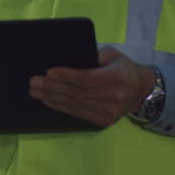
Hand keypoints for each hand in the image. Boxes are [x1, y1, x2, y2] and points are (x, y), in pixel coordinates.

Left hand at [28, 46, 154, 127]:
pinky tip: (48, 100)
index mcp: (116, 77)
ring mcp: (109, 112)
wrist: (141, 91)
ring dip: (52, 98)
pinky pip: (78, 113)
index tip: (49, 72)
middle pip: (77, 93)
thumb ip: (94, 55)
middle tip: (34, 82)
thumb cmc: (123, 68)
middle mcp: (113, 97)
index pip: (87, 79)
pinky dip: (61, 107)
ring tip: (35, 91)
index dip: (66, 76)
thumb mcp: (113, 54)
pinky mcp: (104, 120)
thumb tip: (68, 58)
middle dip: (52, 87)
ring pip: (75, 104)